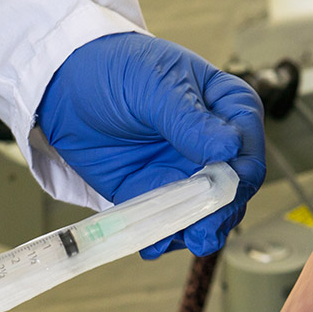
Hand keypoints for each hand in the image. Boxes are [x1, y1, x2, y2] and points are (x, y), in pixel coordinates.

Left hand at [37, 32, 264, 258]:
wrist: (64, 86)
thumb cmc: (115, 68)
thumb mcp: (154, 86)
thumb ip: (190, 121)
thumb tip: (229, 147)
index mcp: (226, 106)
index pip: (248, 145)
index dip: (240, 170)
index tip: (222, 186)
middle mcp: (212, 143)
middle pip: (233, 188)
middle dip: (219, 212)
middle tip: (202, 229)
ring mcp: (185, 172)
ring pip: (206, 212)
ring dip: (194, 230)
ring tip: (176, 239)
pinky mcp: (155, 192)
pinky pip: (169, 223)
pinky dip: (163, 236)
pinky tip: (152, 242)